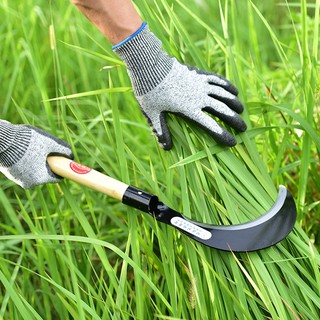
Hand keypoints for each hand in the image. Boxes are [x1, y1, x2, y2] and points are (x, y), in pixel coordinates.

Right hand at [0, 120, 73, 188]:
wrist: (0, 140)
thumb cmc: (27, 142)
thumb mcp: (49, 142)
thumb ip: (63, 149)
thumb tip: (71, 155)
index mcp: (40, 178)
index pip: (56, 178)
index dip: (61, 169)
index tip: (62, 162)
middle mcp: (28, 183)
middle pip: (44, 173)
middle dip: (47, 163)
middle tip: (45, 150)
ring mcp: (17, 179)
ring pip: (33, 170)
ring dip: (35, 161)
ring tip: (31, 148)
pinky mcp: (9, 173)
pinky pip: (22, 167)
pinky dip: (25, 160)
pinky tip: (23, 150)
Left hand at [114, 23, 246, 149]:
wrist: (149, 66)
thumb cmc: (149, 92)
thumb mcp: (152, 114)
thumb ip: (161, 131)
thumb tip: (166, 148)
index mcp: (189, 109)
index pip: (211, 126)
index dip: (223, 135)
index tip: (233, 143)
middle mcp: (199, 97)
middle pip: (222, 110)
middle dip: (235, 120)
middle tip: (244, 128)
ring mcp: (200, 84)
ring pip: (223, 94)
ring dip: (234, 103)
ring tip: (242, 109)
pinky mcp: (198, 74)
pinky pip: (217, 80)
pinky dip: (227, 85)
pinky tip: (234, 90)